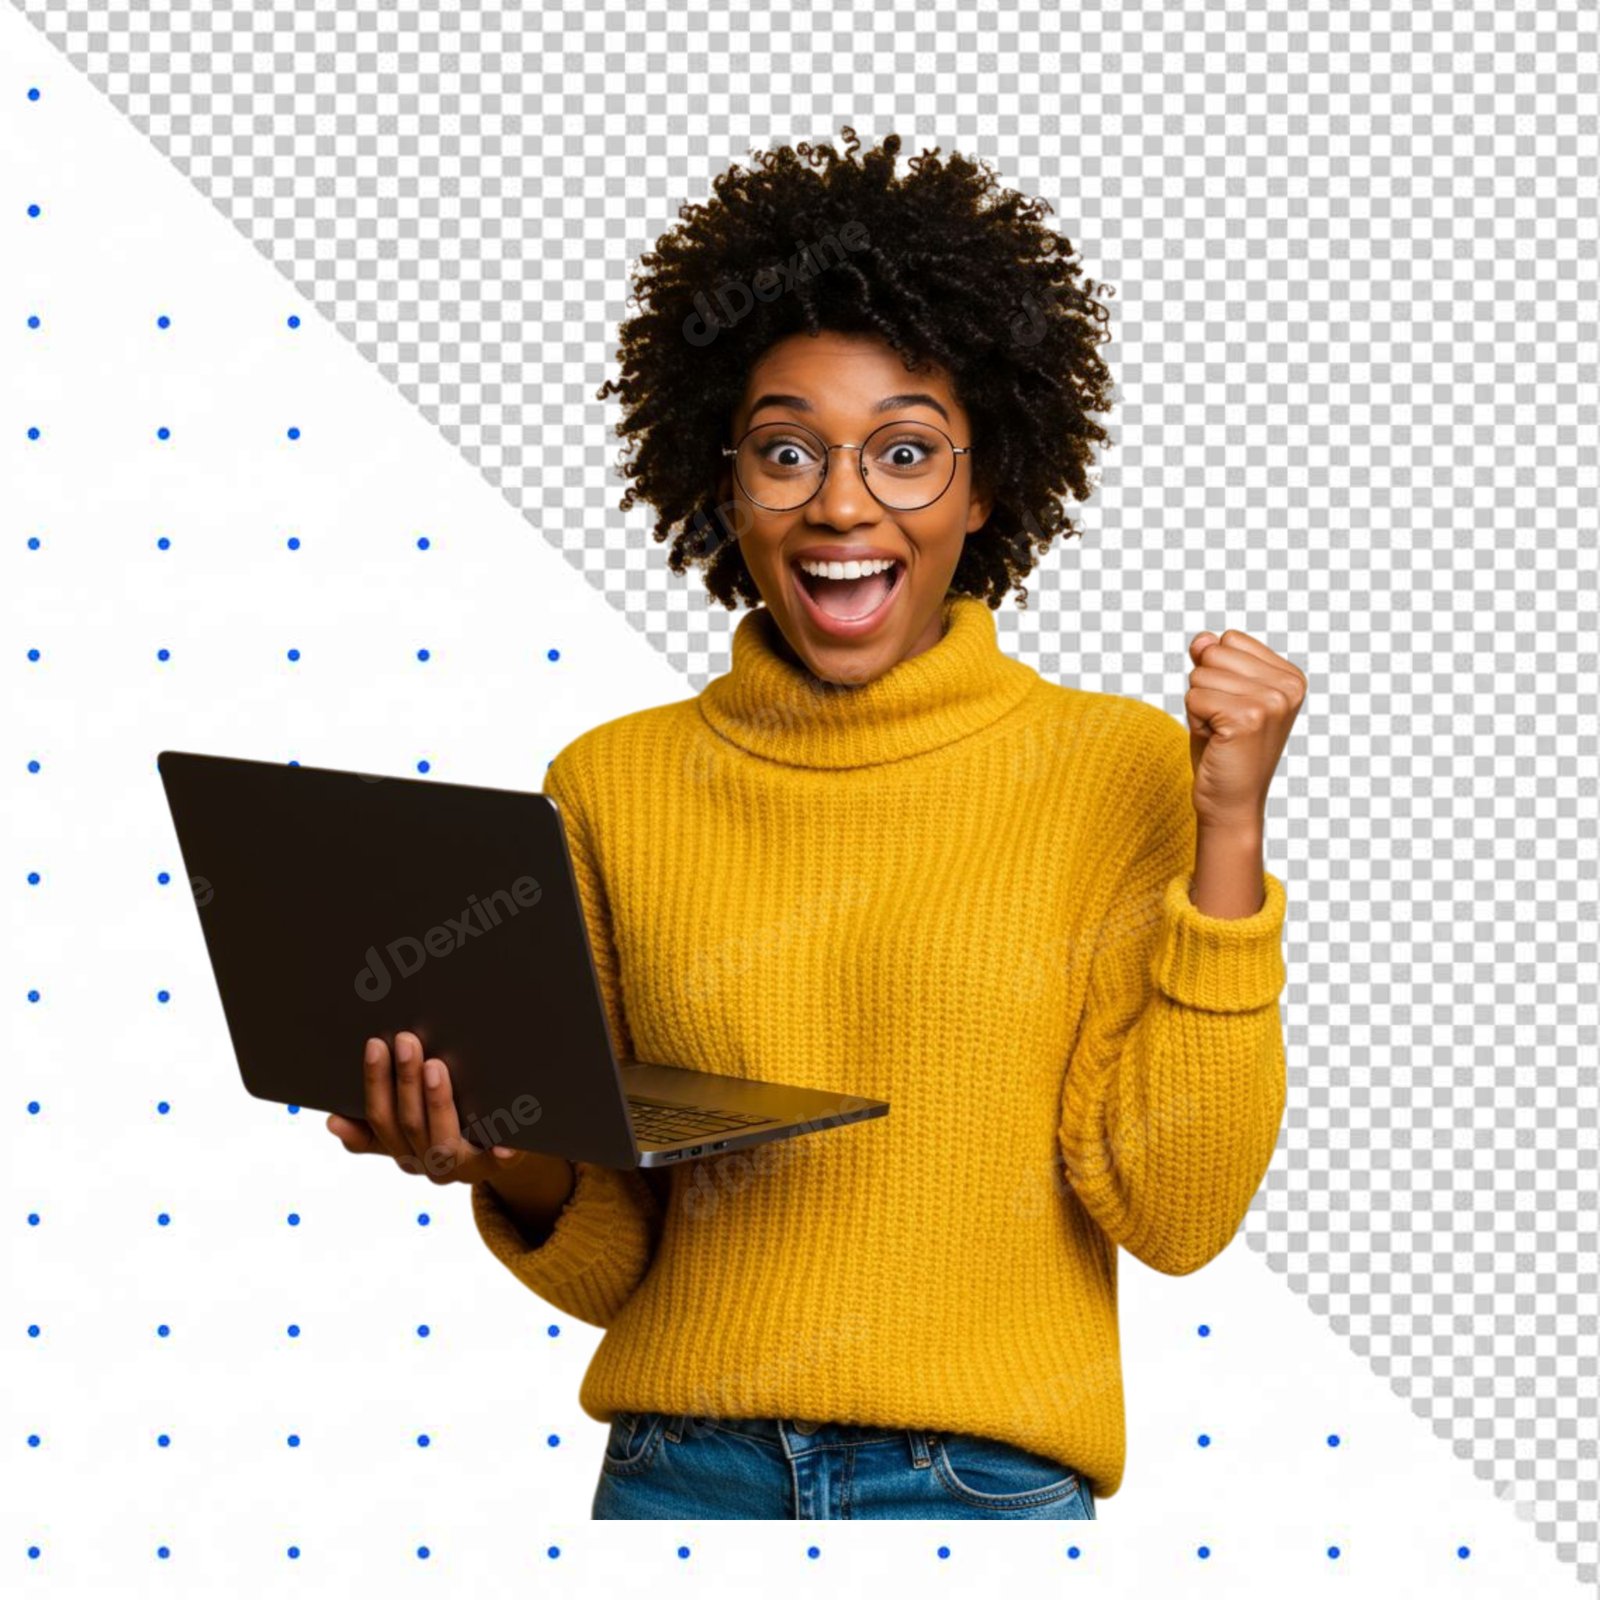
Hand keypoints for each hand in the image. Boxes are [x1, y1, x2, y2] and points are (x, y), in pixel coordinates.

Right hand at [325, 1029, 529, 1185]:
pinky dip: (498, 1152)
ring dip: (435, 1102)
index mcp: (402, 1150)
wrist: (502, 1152)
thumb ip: (373, 1125)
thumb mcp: (409, 1126)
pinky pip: (495, 1160)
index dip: (375, 1083)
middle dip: (405, 1080)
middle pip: (408, 1124)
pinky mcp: (497, 1167)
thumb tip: (332, 1121)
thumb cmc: (449, 1126)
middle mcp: (428, 1164)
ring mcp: (462, 1169)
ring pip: (441, 1141)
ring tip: (436, 1066)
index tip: (375, 1045)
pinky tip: (505, 1142)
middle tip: (407, 1040)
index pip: (378, 1118)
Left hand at [1185, 630, 1306, 832]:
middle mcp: (1287, 687)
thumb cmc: (1224, 749)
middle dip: (1206, 689)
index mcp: (1290, 676)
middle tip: (1223, 724)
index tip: (1233, 708)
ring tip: (1221, 734)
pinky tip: (1216, 742)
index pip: (1229, 640)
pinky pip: (1194, 697)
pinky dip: (1194, 721)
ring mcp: (1271, 702)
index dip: (1218, 674)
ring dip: (1199, 707)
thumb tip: (1201, 639)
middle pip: (1213, 653)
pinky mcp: (1248, 718)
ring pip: (1200, 675)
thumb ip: (1213, 661)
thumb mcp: (1219, 695)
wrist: (1231, 802)